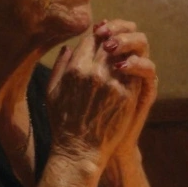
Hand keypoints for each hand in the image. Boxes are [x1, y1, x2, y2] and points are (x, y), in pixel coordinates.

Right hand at [45, 20, 155, 165]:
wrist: (80, 150)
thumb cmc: (63, 123)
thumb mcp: (51, 92)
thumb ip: (60, 66)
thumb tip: (69, 47)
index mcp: (75, 69)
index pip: (91, 39)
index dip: (97, 36)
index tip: (101, 38)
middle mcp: (95, 73)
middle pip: (110, 44)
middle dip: (114, 40)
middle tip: (116, 43)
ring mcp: (114, 84)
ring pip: (125, 55)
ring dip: (126, 52)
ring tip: (125, 53)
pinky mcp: (128, 96)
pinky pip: (135, 72)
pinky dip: (134, 67)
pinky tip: (132, 69)